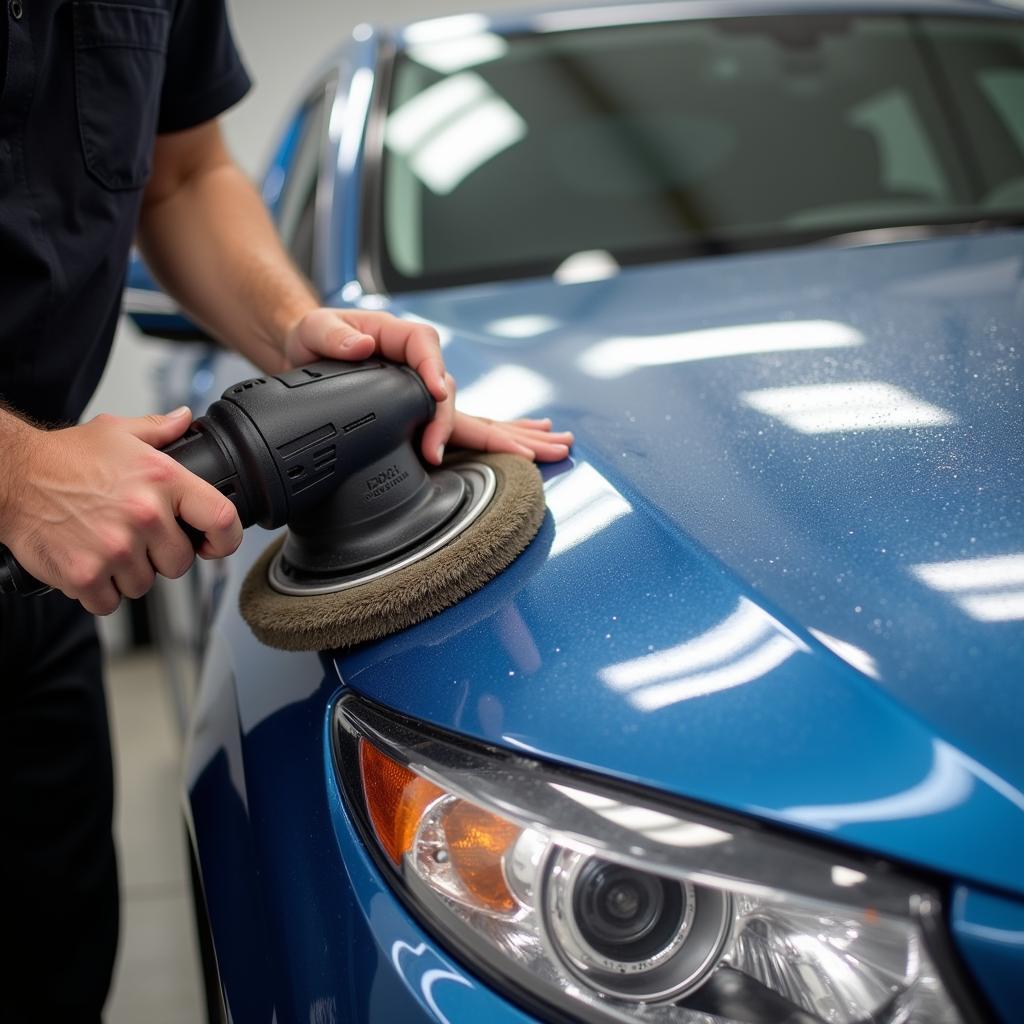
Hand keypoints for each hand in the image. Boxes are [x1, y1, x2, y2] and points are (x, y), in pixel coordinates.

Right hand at [0, 409, 240, 614]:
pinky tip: (90, 564)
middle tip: (137, 538)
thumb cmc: (62, 458)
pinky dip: (100, 592)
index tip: (215, 544)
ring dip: (129, 573)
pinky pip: (110, 602)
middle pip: (181, 563)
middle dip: (162, 556)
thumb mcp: (117, 433)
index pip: (221, 518)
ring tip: (108, 546)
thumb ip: (158, 430)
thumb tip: (184, 419)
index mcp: (162, 480)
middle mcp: (144, 515)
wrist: (11, 477)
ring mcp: (115, 548)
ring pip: (145, 584)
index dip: (226, 539)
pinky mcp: (85, 575)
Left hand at [283, 308, 573, 464]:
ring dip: (517, 434)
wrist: (309, 352)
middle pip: (463, 399)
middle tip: (520, 452)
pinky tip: (530, 445)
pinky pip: (465, 430)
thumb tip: (361, 347)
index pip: (428, 352)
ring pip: (476, 417)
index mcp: (403, 340)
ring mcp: (427, 397)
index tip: (434, 395)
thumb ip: (334, 336)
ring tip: (555, 445)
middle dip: (498, 426)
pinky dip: (499, 438)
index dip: (434, 374)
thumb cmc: (316, 335)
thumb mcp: (317, 328)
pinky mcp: (422, 418)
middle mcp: (423, 369)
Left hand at [284, 308, 451, 460]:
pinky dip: (429, 440)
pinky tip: (429, 460)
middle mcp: (404, 359)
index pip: (423, 341)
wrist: (299, 361)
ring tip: (431, 457)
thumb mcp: (313, 329)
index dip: (434, 365)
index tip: (437, 392)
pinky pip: (422, 422)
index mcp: (389, 333)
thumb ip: (332, 335)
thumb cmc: (313, 338)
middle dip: (442, 414)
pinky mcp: (400, 409)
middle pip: (441, 380)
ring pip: (437, 405)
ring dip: (440, 432)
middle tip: (432, 444)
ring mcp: (405, 385)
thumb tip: (362, 346)